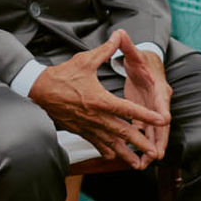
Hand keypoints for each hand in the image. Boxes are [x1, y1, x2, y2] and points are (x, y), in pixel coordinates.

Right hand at [28, 29, 169, 168]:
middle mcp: (96, 117)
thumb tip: (119, 36)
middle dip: (140, 143)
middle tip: (154, 152)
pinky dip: (106, 150)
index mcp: (100, 100)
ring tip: (138, 164)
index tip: (160, 121)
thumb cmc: (63, 75)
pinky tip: (113, 156)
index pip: (128, 110)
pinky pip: (96, 143)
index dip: (146, 115)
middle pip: (123, 132)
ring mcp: (88, 126)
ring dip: (125, 154)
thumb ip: (105, 50)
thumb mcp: (85, 61)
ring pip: (111, 143)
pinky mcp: (80, 130)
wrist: (39, 90)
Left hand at [123, 42, 172, 158]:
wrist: (147, 67)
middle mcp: (158, 102)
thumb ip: (128, 47)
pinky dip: (141, 144)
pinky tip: (135, 158)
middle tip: (155, 155)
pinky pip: (144, 132)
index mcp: (158, 87)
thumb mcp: (135, 55)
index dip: (162, 109)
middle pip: (161, 123)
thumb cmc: (142, 61)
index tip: (165, 120)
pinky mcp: (145, 116)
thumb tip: (121, 33)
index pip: (162, 99)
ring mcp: (152, 111)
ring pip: (154, 132)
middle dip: (159, 139)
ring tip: (145, 163)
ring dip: (150, 147)